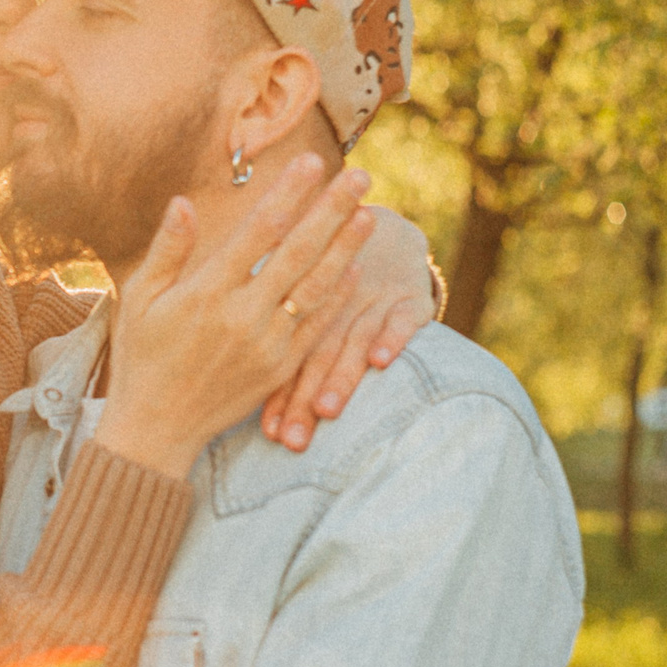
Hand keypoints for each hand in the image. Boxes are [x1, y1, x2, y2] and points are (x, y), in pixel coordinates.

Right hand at [93, 156, 376, 477]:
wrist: (155, 427)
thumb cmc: (142, 355)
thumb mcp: (139, 298)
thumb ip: (167, 249)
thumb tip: (184, 201)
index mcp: (206, 292)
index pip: (258, 231)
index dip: (288, 194)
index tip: (310, 163)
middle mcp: (242, 316)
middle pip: (298, 253)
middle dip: (331, 210)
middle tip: (360, 177)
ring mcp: (266, 344)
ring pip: (315, 288)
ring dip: (345, 250)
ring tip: (368, 215)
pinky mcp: (279, 369)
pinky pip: (316, 328)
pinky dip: (336, 298)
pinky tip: (353, 270)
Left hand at [261, 207, 439, 449]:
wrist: (376, 225)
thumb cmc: (325, 272)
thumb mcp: (300, 290)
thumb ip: (282, 338)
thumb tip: (255, 405)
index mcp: (304, 311)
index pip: (288, 357)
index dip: (278, 395)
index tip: (269, 434)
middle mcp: (336, 309)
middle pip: (316, 356)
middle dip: (304, 401)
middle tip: (293, 441)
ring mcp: (373, 303)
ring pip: (353, 340)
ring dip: (342, 376)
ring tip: (327, 410)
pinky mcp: (411, 298)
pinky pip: (401, 319)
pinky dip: (391, 338)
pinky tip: (380, 361)